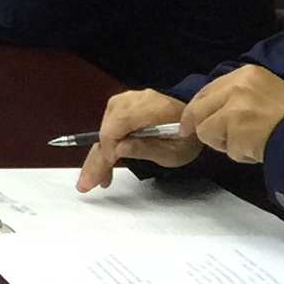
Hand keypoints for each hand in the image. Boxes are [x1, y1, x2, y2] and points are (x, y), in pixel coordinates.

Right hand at [77, 87, 201, 189]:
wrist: (196, 119)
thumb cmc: (188, 137)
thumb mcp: (175, 152)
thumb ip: (147, 150)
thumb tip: (118, 149)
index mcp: (151, 109)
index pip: (117, 127)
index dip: (107, 151)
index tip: (103, 174)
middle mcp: (135, 100)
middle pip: (106, 129)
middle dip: (95, 158)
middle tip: (86, 183)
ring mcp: (128, 100)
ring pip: (104, 127)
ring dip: (99, 153)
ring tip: (98, 177)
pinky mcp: (125, 105)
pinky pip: (109, 124)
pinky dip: (105, 144)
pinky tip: (105, 161)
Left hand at [178, 64, 283, 166]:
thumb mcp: (266, 93)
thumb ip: (238, 97)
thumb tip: (209, 112)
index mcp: (246, 74)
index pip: (207, 90)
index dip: (197, 109)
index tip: (190, 123)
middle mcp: (238, 86)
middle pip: (198, 109)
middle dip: (203, 127)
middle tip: (215, 140)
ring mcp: (236, 107)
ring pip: (206, 131)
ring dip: (225, 143)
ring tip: (250, 143)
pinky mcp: (237, 129)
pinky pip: (227, 149)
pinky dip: (240, 154)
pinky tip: (259, 150)